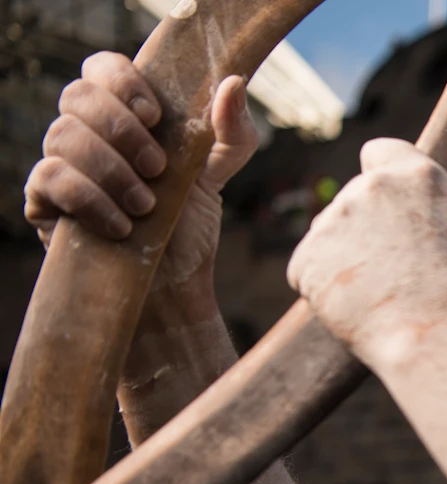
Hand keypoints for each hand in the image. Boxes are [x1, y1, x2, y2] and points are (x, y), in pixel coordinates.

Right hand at [23, 52, 257, 294]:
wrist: (171, 282)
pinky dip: (89, 198)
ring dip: (112, 170)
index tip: (155, 116)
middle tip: (158, 168)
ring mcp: (60, 162)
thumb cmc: (188, 222)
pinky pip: (48, 177)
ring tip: (147, 205)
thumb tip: (233, 82)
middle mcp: (86, 131)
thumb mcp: (218, 174)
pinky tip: (121, 225)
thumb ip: (231, 131)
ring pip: (62, 135)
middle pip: (78, 95)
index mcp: (124, 114)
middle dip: (121, 130)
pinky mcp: (43, 200)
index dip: (122, 80)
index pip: (103, 67)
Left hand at [286, 138, 446, 353]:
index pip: (380, 152)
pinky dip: (325, 291)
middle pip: (355, 199)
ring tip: (380, 296)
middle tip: (394, 268)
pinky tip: (357, 310)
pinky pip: (308, 272)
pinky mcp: (306, 261)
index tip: (390, 201)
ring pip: (331, 236)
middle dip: (367, 227)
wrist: (443, 335)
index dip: (384, 175)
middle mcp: (369, 188)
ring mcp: (332, 223)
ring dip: (346, 257)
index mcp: (417, 174)